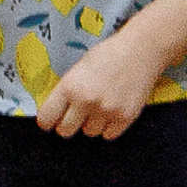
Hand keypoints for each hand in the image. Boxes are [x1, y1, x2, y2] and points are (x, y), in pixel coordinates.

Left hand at [33, 31, 160, 139]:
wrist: (140, 51)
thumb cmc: (107, 55)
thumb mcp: (77, 69)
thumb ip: (66, 91)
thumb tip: (55, 112)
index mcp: (69, 87)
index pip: (46, 118)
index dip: (46, 121)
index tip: (50, 122)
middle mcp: (86, 101)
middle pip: (65, 131)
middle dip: (68, 125)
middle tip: (75, 116)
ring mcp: (106, 111)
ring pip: (89, 133)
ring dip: (91, 124)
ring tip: (99, 106)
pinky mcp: (125, 117)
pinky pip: (109, 135)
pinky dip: (109, 127)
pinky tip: (112, 111)